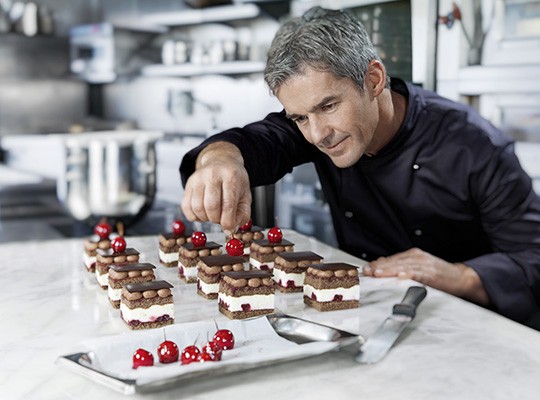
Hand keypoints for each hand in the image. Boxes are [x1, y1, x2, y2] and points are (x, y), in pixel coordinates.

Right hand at [181, 142, 251, 230]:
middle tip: (221, 219)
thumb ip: (242, 214)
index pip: (228, 204)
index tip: (229, 227)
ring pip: (197, 207)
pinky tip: (203, 213)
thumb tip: (231, 229)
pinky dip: (194, 216)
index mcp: (231, 176)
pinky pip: (186, 207)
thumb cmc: (234, 180)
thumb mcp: (245, 195)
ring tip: (213, 214)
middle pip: (211, 206)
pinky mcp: (188, 184)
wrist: (221, 161)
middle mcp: (213, 174)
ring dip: (205, 218)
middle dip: (216, 219)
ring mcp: (198, 178)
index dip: (228, 221)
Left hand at [362, 248, 488, 305]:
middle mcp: (417, 257)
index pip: (391, 259)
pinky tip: (401, 276)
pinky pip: (418, 273)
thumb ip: (402, 266)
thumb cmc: (438, 274)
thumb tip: (383, 266)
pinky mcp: (432, 273)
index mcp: (413, 255)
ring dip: (389, 270)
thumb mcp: (418, 267)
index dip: (378, 264)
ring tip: (378, 273)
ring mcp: (425, 264)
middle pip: (394, 262)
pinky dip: (409, 274)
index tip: (366, 269)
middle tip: (367, 271)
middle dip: (379, 267)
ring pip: (403, 266)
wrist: (461, 277)